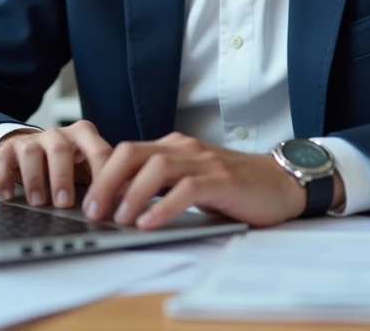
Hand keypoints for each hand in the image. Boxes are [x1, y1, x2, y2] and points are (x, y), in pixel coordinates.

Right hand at [0, 120, 112, 208]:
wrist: (30, 149)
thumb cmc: (67, 164)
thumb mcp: (87, 167)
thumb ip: (105, 179)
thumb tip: (128, 199)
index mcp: (84, 135)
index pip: (98, 150)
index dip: (102, 175)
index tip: (103, 200)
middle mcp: (58, 134)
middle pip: (60, 149)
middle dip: (62, 177)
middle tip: (64, 203)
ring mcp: (32, 140)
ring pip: (31, 152)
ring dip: (35, 179)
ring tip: (39, 203)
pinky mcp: (9, 148)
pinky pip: (4, 160)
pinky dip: (5, 179)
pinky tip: (8, 197)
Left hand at [81, 132, 325, 229]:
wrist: (282, 183)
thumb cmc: (235, 187)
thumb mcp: (192, 180)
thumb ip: (162, 184)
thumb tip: (120, 204)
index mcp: (174, 147)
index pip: (126, 152)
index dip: (102, 174)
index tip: (87, 201)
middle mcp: (185, 149)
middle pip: (132, 153)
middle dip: (106, 181)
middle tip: (93, 210)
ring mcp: (204, 162)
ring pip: (156, 167)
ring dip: (131, 194)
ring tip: (117, 219)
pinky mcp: (222, 180)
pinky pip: (186, 189)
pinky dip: (164, 206)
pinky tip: (149, 223)